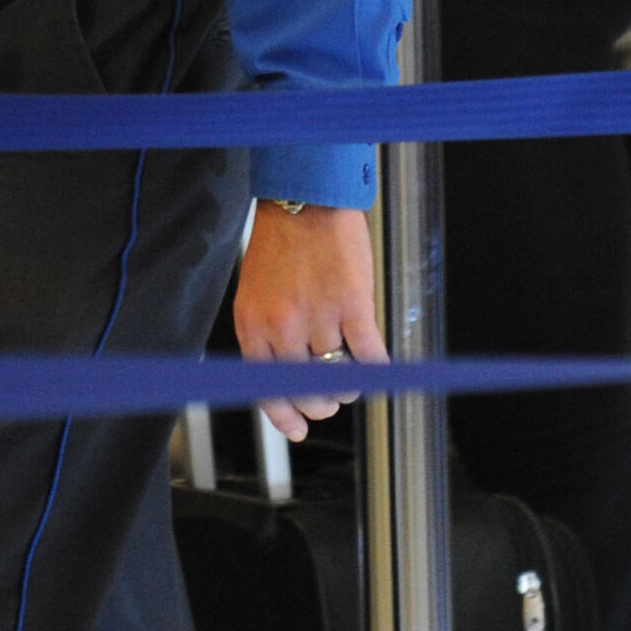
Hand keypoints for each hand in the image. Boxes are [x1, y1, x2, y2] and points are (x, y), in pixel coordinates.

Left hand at [234, 202, 380, 443]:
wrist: (306, 200)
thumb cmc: (281, 244)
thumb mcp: (256, 294)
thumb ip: (266, 336)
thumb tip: (287, 382)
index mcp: (253, 326)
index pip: (266, 389)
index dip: (284, 417)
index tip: (298, 430)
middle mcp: (282, 327)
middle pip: (305, 390)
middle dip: (320, 404)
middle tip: (330, 401)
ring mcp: (318, 318)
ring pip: (338, 378)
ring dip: (347, 384)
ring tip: (350, 374)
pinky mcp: (353, 306)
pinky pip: (369, 357)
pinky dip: (376, 369)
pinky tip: (377, 366)